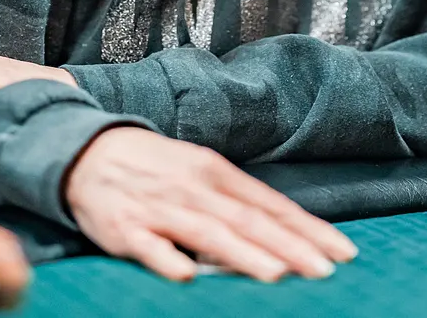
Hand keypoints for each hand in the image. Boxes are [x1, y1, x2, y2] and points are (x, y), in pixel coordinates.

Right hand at [63, 127, 357, 283]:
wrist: (85, 150)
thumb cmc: (153, 167)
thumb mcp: (199, 172)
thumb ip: (235, 202)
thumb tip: (281, 234)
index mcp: (214, 173)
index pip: (270, 205)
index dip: (307, 229)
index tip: (342, 253)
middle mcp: (192, 188)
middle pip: (247, 220)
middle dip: (288, 247)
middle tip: (324, 270)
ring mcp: (158, 208)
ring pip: (207, 233)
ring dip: (242, 254)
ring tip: (275, 274)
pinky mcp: (123, 228)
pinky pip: (147, 246)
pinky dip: (166, 258)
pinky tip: (186, 276)